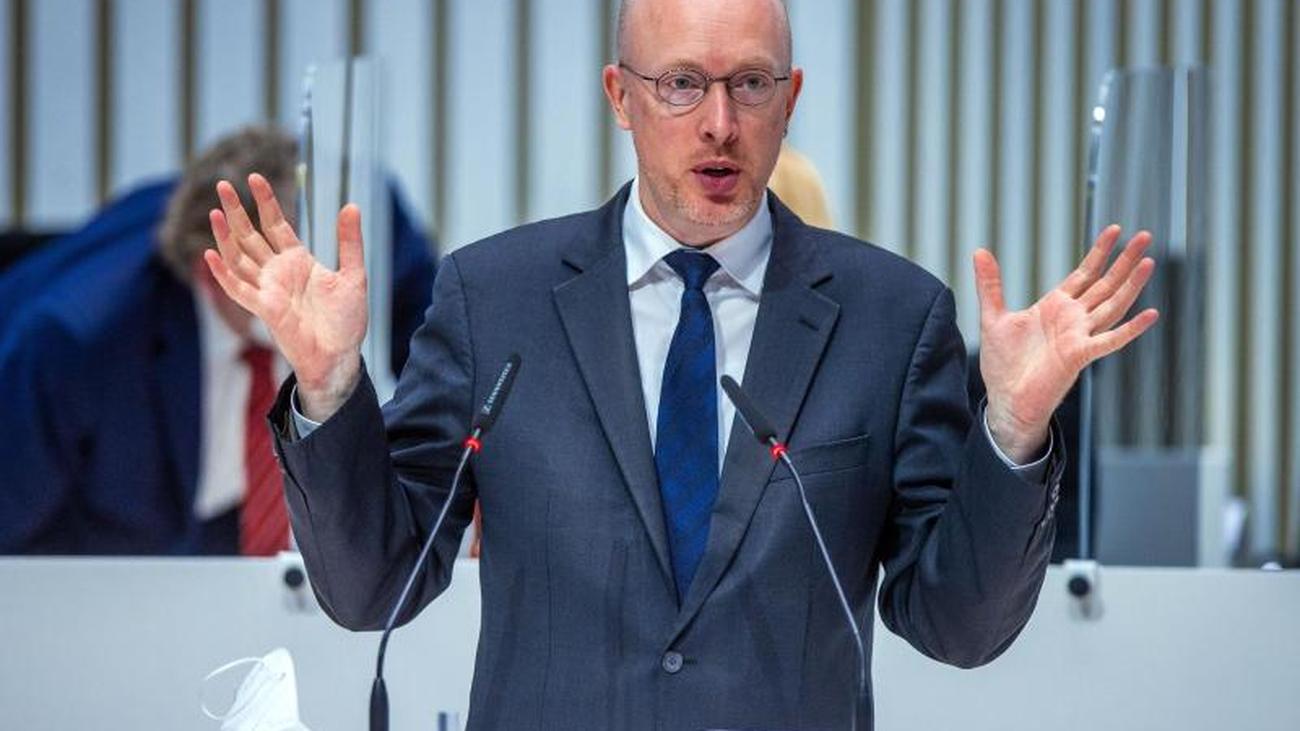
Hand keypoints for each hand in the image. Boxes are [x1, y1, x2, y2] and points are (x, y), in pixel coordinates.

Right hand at [203, 174, 367, 420]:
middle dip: (237, 211)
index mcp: (298, 261)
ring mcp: (268, 289)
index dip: (265, 202)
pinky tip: (210, 255)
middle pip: (251, 235)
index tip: (254, 178)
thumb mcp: (354, 274)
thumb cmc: (346, 320)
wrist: (341, 355)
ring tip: (215, 211)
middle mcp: (278, 272)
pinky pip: (239, 289)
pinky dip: (223, 274)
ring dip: (226, 236)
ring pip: (239, 258)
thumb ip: (349, 242)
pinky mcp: (265, 309)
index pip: (276, 224)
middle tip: (222, 184)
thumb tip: (352, 205)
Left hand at [974, 225, 1158, 462]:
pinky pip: (1109, 341)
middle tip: (1144, 235)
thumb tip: (979, 251)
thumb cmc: (1003, 364)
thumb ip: (990, 284)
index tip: (1114, 229)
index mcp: (1055, 307)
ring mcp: (1079, 336)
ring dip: (1130, 285)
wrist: (1005, 400)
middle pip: (1104, 284)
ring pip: (1112, 306)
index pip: (1084, 273)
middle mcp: (1072, 319)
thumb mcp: (993, 317)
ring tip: (1148, 262)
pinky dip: (1130, 329)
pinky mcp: (1079, 356)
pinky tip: (1150, 314)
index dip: (1099, 252)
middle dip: (1123, 260)